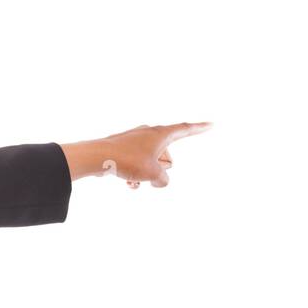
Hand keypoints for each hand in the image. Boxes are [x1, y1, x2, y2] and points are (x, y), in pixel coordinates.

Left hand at [96, 121, 212, 188]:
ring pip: (151, 163)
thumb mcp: (154, 174)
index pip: (185, 130)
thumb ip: (164, 179)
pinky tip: (129, 183)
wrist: (96, 157)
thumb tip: (160, 180)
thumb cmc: (127, 161)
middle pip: (166, 155)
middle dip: (161, 168)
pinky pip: (138, 165)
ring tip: (135, 179)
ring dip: (146, 174)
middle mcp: (149, 133)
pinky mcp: (124, 149)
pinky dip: (136, 175)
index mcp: (161, 133)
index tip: (211, 124)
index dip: (200, 129)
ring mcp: (135, 140)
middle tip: (148, 170)